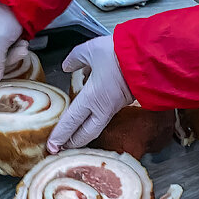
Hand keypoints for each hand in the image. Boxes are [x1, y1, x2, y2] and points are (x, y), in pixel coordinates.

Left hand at [47, 35, 132, 152]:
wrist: (148, 57)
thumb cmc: (118, 54)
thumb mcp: (90, 50)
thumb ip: (75, 59)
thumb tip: (67, 66)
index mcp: (91, 98)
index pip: (71, 122)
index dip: (60, 135)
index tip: (51, 147)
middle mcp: (102, 109)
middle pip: (85, 134)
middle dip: (72, 143)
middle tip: (61, 148)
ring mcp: (114, 108)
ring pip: (95, 128)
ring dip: (83, 135)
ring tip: (73, 137)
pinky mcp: (123, 103)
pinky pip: (104, 117)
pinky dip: (93, 122)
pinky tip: (89, 116)